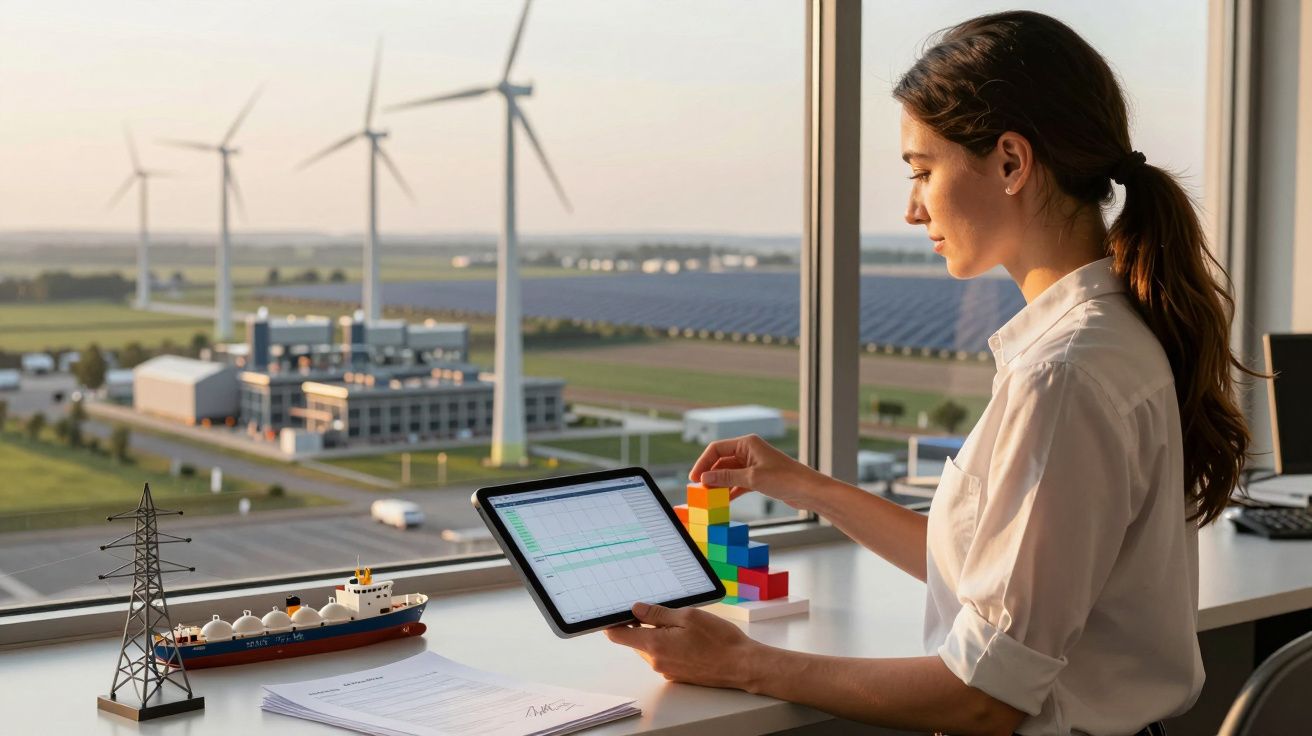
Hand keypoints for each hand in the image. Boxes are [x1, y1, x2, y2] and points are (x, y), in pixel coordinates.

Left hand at [605, 602, 762, 689]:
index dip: (614, 622)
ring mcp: (667, 670)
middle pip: (635, 641)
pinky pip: (664, 656)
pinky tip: (688, 637)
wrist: (741, 665)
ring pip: (651, 648)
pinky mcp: (677, 674)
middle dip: (641, 625)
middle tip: (659, 609)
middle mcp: (657, 661)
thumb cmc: (719, 640)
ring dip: (658, 635)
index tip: (617, 611)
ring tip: (680, 623)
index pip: (618, 636)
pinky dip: (669, 644)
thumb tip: (635, 609)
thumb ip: (658, 613)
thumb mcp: (688, 616)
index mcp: (655, 645)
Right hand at [689, 434, 824, 510]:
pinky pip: (738, 482)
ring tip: (709, 497)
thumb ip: (726, 478)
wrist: (809, 490)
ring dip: (719, 484)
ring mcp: (753, 464)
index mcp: (747, 443)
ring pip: (729, 473)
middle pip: (721, 461)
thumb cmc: (785, 479)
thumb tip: (704, 478)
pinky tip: (723, 500)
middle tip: (699, 490)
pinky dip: (730, 490)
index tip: (694, 478)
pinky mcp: (758, 477)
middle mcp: (749, 451)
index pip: (717, 449)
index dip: (703, 463)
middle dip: (710, 475)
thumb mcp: (752, 478)